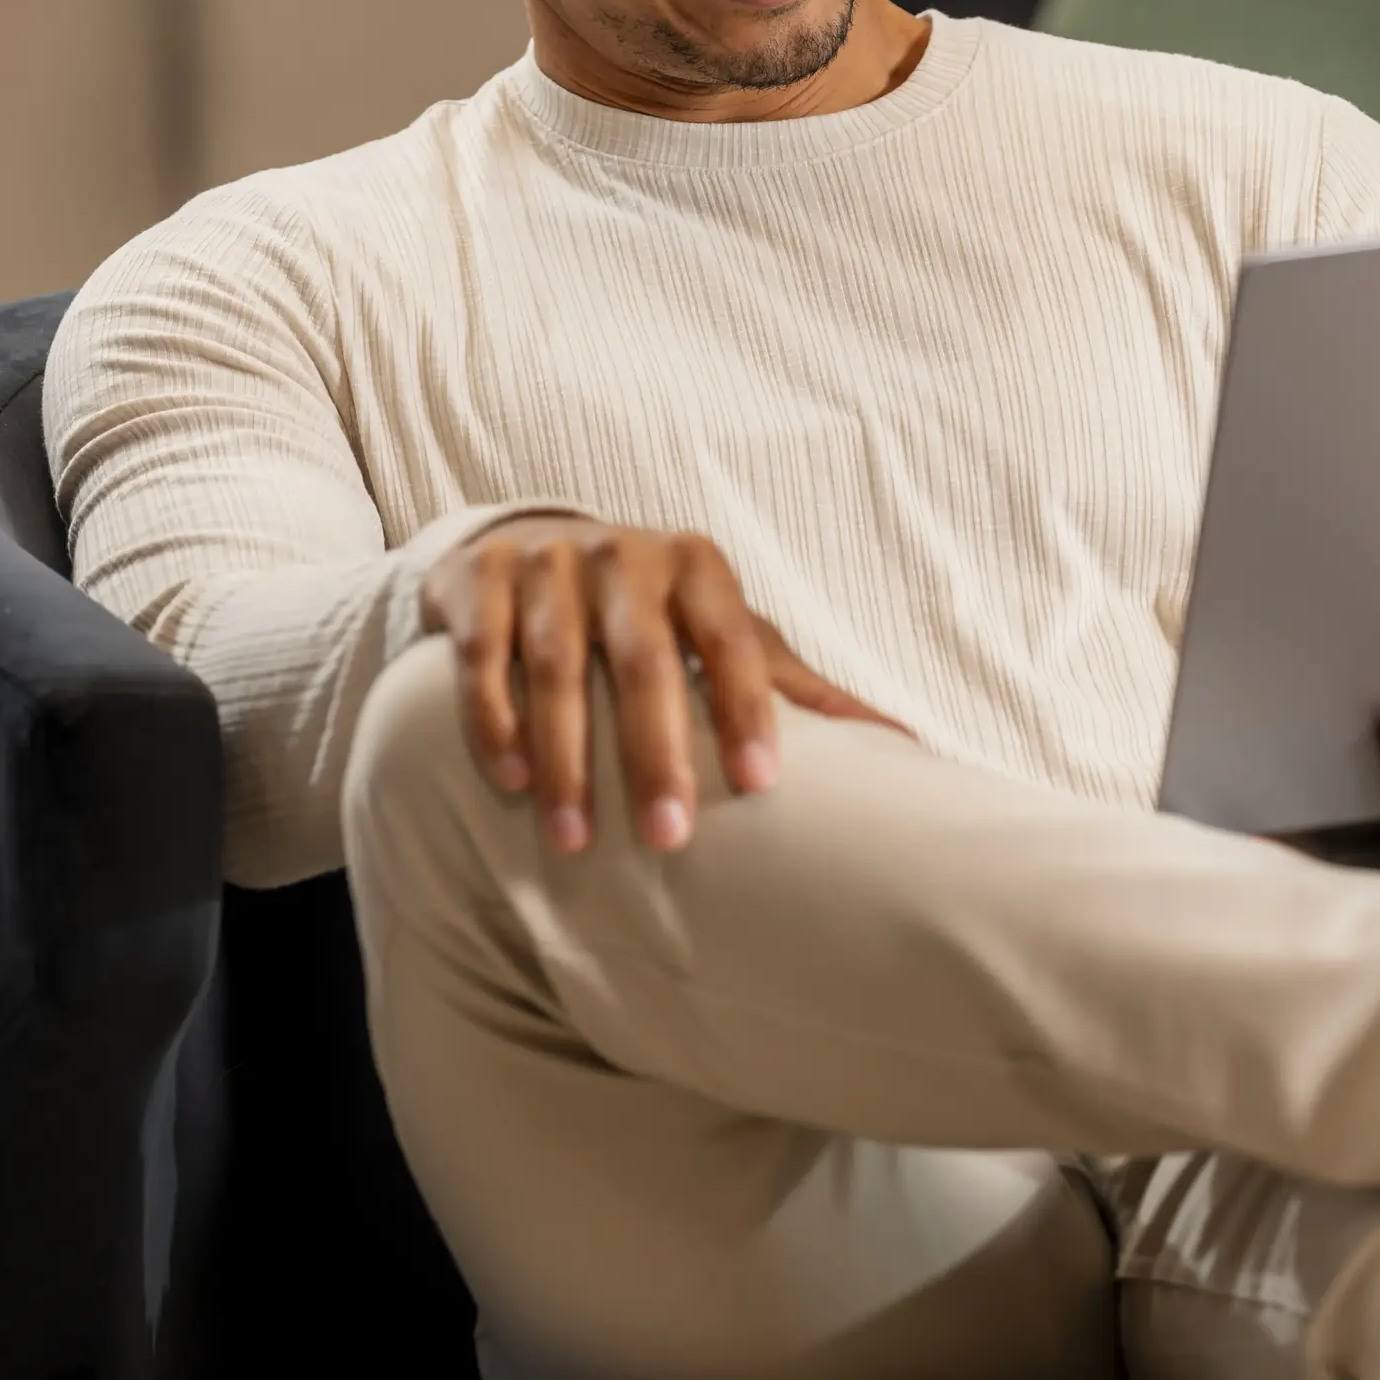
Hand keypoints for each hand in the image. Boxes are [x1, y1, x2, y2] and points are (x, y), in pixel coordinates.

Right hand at [418, 515, 894, 854]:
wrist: (528, 540)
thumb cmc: (652, 610)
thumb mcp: (723, 630)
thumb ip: (797, 688)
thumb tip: (901, 744)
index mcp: (697, 566)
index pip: (731, 638)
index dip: (746, 708)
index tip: (759, 786)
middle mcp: (623, 555)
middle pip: (644, 660)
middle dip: (654, 752)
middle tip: (669, 838)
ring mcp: (546, 562)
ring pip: (557, 666)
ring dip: (566, 758)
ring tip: (576, 840)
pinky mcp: (479, 580)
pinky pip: (485, 656)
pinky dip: (495, 719)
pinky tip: (512, 779)